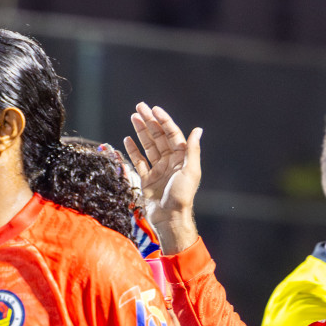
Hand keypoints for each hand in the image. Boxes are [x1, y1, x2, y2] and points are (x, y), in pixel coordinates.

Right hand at [124, 103, 203, 254]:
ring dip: (141, 132)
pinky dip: (133, 150)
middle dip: (149, 121)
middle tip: (139, 107)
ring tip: (132, 117)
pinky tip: (127, 139)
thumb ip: (192, 150)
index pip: (171, 134)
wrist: (169, 218)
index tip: (154, 109)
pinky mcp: (147, 179)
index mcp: (181, 157)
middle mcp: (169, 161)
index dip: (163, 120)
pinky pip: (139, 161)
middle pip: (158, 137)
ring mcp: (157, 170)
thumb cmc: (181, 196)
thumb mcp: (190, 171)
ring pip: (148, 146)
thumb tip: (198, 129)